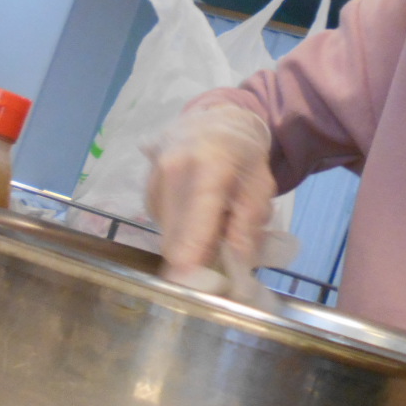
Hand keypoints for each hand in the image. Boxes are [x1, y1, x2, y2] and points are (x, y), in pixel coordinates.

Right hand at [144, 103, 275, 281]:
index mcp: (209, 166)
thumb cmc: (244, 155)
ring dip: (188, 243)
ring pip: (167, 233)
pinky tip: (196, 216)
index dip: (192, 258)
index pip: (195, 222)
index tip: (193, 285)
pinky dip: (179, 230)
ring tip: (211, 225)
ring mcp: (153, 177)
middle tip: (217, 261)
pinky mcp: (145, 187)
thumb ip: (250, 222)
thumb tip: (238, 260)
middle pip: (175, 235)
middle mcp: (172, 170)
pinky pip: (161, 223)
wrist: (215, 119)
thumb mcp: (261, 185)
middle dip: (195, 257)